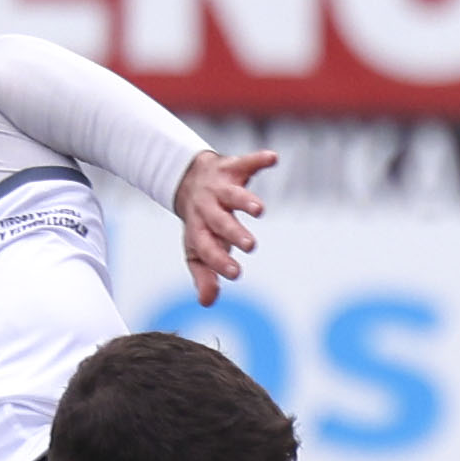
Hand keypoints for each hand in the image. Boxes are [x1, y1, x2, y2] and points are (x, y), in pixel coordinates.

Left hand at [174, 148, 275, 306]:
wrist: (186, 178)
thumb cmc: (199, 222)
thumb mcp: (197, 248)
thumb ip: (204, 274)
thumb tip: (206, 302)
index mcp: (199, 229)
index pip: (206, 247)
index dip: (218, 260)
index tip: (235, 273)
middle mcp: (208, 208)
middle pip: (220, 222)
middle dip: (234, 233)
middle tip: (251, 246)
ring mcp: (221, 187)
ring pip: (233, 195)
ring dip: (245, 200)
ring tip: (260, 210)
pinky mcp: (233, 167)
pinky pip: (247, 162)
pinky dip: (259, 159)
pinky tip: (273, 158)